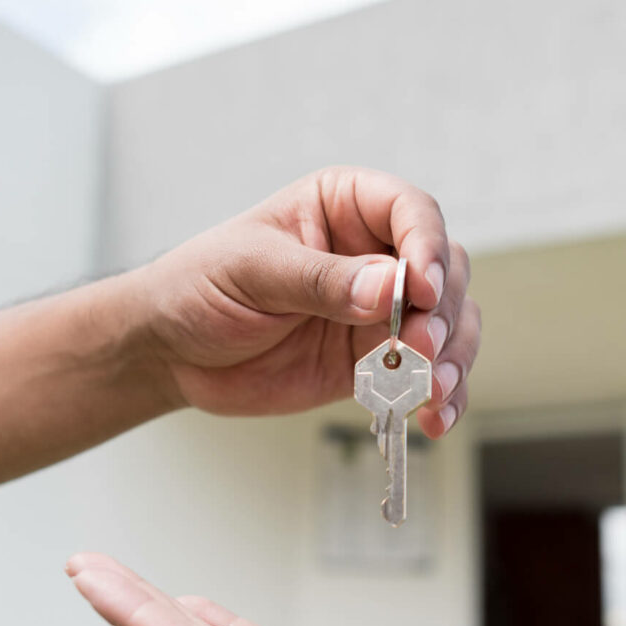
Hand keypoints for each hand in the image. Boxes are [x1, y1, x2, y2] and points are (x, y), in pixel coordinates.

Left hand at [129, 167, 478, 437]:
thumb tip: (389, 287)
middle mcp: (375, 253)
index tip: (422, 288)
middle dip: (443, 312)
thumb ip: (320, 280)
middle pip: (445, 271)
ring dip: (453, 359)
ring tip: (433, 391)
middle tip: (421, 348)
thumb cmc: (200, 286)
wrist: (172, 352)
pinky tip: (433, 419)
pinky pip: (428, 376)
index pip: (411, 212)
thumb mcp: (252, 271)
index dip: (427, 247)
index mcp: (345, 206)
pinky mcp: (377, 361)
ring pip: (450, 324)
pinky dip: (441, 398)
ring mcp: (381, 310)